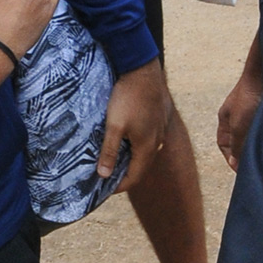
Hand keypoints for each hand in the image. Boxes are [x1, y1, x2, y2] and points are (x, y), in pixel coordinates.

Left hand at [98, 58, 170, 191]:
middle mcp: (156, 142)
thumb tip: (104, 175)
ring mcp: (159, 130)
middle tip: (105, 177)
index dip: (119, 186)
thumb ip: (109, 151)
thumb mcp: (114, 126)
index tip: (104, 190)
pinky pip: (146, 140)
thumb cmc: (128, 98)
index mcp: (147, 147)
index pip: (134, 177)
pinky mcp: (157, 119)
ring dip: (128, 159)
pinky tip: (122, 141)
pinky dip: (133, 147)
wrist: (143, 71)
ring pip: (143, 153)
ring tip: (111, 161)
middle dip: (123, 174)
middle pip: (140, 166)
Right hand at [217, 72, 262, 170]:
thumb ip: (237, 146)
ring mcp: (252, 113)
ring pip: (253, 136)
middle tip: (257, 165)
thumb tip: (235, 165)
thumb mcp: (239, 125)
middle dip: (246, 153)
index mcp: (225, 120)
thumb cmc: (249, 96)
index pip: (224, 145)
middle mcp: (237, 117)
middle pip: (239, 142)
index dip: (232, 159)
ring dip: (259, 145)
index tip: (242, 171)